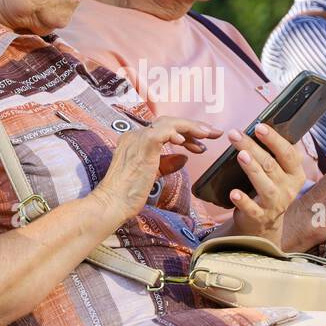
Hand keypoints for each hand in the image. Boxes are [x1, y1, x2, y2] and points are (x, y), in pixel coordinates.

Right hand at [91, 116, 219, 223]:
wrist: (112, 203)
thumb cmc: (128, 195)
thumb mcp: (153, 175)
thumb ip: (167, 163)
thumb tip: (185, 157)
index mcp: (136, 140)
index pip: (165, 129)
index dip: (186, 134)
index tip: (202, 144)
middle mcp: (135, 135)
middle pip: (169, 122)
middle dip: (193, 127)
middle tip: (214, 134)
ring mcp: (138, 138)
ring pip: (169, 123)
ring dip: (192, 128)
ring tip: (209, 135)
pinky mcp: (143, 145)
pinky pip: (163, 131)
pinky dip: (178, 132)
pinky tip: (188, 142)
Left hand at [223, 123, 306, 245]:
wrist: (263, 224)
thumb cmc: (269, 188)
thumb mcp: (278, 173)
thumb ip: (273, 155)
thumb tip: (258, 128)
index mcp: (295, 173)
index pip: (288, 153)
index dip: (274, 139)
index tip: (259, 126)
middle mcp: (288, 188)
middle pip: (271, 165)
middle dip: (252, 147)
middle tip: (235, 134)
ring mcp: (275, 204)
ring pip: (264, 185)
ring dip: (252, 169)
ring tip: (241, 156)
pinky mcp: (260, 217)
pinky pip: (252, 209)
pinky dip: (243, 201)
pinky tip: (233, 193)